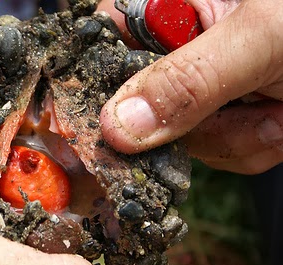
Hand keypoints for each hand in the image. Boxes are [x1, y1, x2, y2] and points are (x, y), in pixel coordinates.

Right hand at [99, 0, 282, 173]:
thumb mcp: (256, 40)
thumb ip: (187, 81)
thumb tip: (119, 125)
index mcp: (178, 9)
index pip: (108, 39)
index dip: (97, 78)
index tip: (103, 120)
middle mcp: (182, 50)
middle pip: (139, 103)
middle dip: (183, 121)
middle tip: (227, 105)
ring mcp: (201, 90)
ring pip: (179, 137)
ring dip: (230, 137)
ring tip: (274, 108)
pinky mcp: (224, 120)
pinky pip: (213, 153)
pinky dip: (248, 148)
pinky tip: (277, 121)